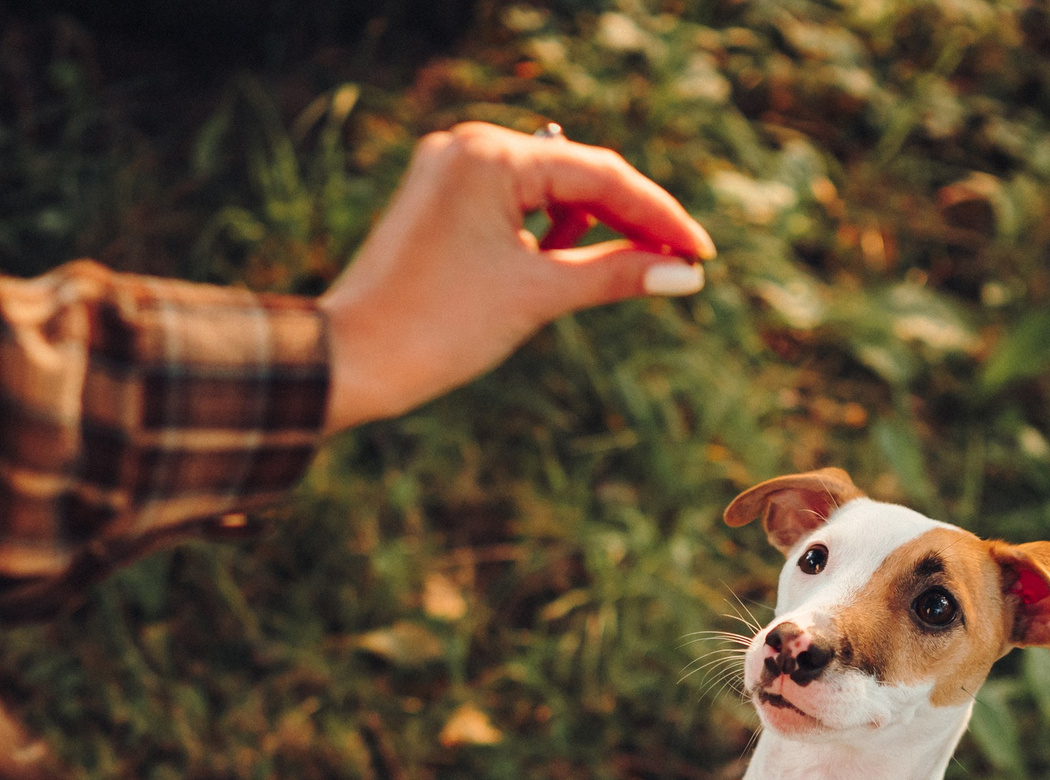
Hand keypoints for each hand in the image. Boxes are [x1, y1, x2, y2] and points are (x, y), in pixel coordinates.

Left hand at [320, 122, 713, 431]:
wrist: (350, 360)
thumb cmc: (437, 326)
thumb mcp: (537, 296)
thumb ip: (614, 274)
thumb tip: (683, 275)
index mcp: (490, 156)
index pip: (599, 175)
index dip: (657, 216)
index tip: (700, 254)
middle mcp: (467, 148)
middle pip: (574, 174)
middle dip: (627, 219)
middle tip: (678, 263)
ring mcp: (447, 172)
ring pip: (544, 190)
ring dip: (588, 226)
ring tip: (630, 267)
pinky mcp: (436, 202)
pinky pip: (511, 205)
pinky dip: (545, 233)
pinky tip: (566, 262)